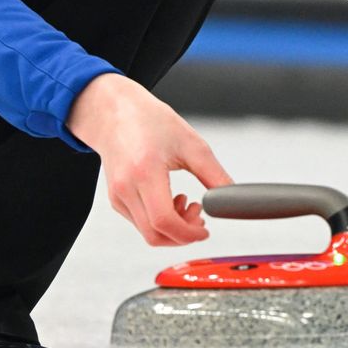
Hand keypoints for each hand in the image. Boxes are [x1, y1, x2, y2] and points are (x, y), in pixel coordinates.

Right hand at [67, 72, 232, 245]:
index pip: (164, 221)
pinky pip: (140, 223)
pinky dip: (159, 221)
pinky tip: (169, 200)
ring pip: (147, 233)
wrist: (115, 112)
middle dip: (183, 235)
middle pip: (155, 235)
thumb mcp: (191, 144)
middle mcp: (126, 187)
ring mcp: (117, 195)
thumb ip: (214, 174)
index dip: (188, 234)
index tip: (204, 230)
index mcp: (145, 172)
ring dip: (172, 229)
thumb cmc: (150, 121)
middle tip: (198, 216)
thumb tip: (232, 197)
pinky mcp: (115, 199)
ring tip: (184, 203)